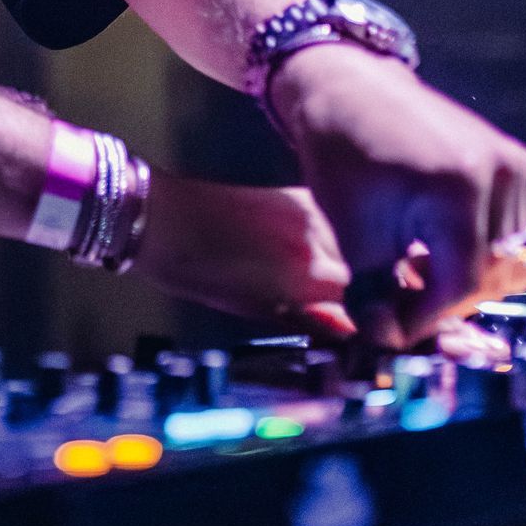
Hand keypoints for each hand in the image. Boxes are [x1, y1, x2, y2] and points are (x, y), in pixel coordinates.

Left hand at [137, 177, 354, 339]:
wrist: (168, 220)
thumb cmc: (197, 272)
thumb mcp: (252, 309)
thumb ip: (305, 318)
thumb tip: (344, 329)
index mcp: (304, 277)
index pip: (355, 303)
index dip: (351, 317)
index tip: (346, 326)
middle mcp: (316, 242)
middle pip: (357, 273)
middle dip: (349, 291)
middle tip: (328, 304)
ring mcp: (311, 214)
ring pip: (351, 246)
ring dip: (343, 262)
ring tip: (315, 275)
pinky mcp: (300, 196)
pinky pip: (333, 223)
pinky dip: (329, 238)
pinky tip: (308, 248)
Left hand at [264, 45, 525, 346]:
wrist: (354, 92)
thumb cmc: (345, 158)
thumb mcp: (355, 234)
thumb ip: (377, 296)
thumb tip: (391, 344)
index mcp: (457, 189)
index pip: (461, 284)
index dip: (427, 317)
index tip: (396, 329)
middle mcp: (503, 175)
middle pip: (495, 277)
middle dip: (450, 303)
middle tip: (409, 305)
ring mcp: (521, 168)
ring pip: (524, 262)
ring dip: (482, 282)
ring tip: (433, 277)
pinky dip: (510, 257)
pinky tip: (465, 256)